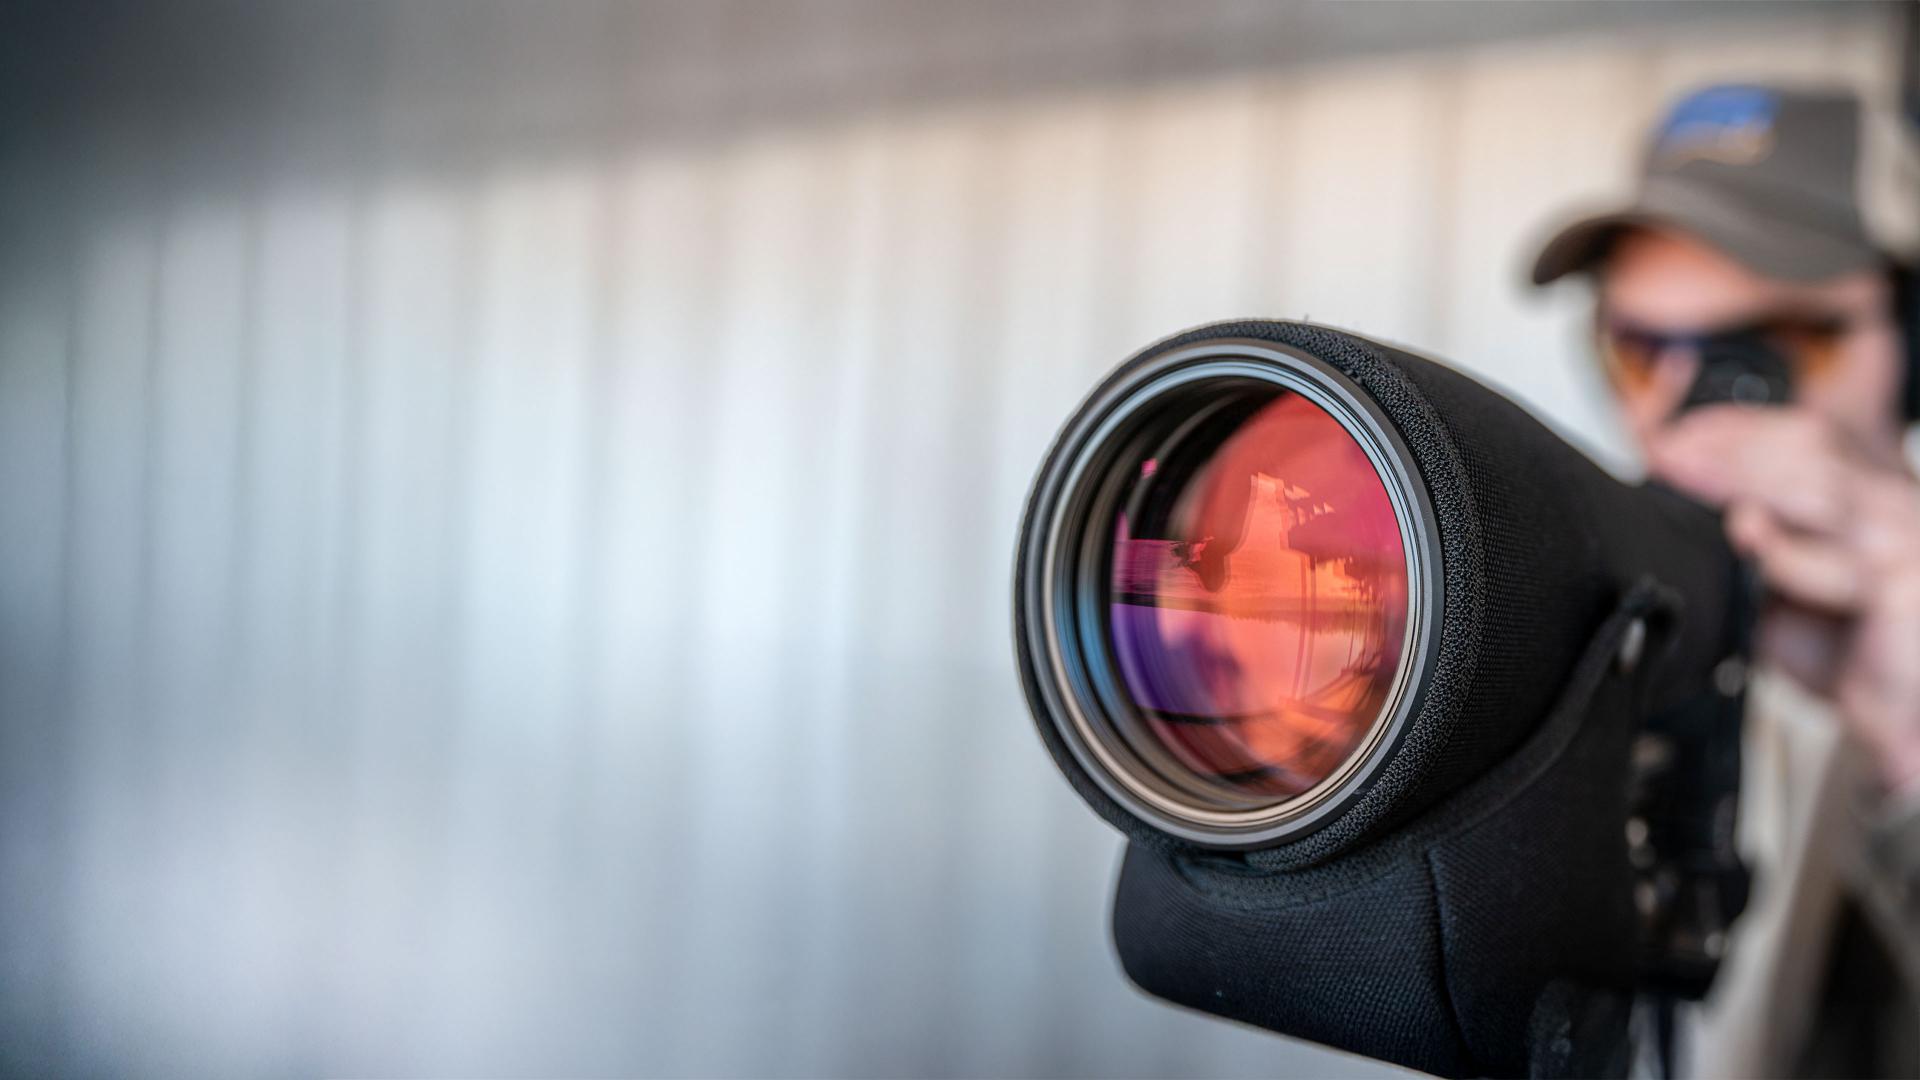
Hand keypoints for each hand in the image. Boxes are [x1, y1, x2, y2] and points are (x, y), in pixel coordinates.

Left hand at [1648, 406, 1919, 794]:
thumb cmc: (1849, 653)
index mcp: (1863, 495)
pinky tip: (1746, 536)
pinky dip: (1786, 551)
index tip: (1668, 434)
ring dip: (1744, 478)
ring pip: (1822, 489)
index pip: (1803, 434)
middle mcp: (1889, 505)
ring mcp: (1901, 542)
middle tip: (1665, 451)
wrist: (1906, 719)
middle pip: (1809, 447)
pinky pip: (1841, 565)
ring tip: (1685, 473)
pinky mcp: (1905, 589)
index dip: (1734, 427)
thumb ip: (1745, 549)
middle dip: (1727, 445)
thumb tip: (1678, 509)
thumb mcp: (1781, 589)